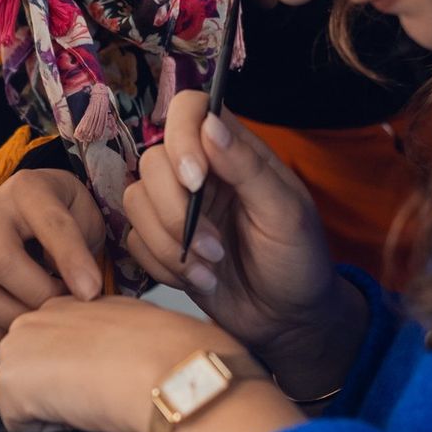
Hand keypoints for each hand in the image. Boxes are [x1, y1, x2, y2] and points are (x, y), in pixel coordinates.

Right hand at [0, 169, 105, 351]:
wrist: (37, 217)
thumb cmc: (68, 217)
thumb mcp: (86, 218)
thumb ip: (82, 247)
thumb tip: (77, 292)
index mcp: (27, 189)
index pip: (50, 225)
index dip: (72, 261)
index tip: (92, 292)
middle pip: (0, 262)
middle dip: (40, 295)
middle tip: (66, 308)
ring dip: (18, 319)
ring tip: (46, 317)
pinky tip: (19, 329)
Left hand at [0, 295, 240, 431]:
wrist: (162, 367)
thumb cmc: (165, 350)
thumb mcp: (135, 325)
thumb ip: (108, 336)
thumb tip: (112, 356)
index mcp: (67, 303)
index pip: (55, 350)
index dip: (78, 373)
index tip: (104, 376)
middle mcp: (34, 317)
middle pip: (34, 373)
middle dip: (58, 389)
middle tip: (98, 388)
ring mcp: (15, 347)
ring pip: (24, 398)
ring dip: (53, 408)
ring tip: (91, 396)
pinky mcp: (8, 381)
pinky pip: (20, 424)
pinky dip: (48, 429)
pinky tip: (79, 409)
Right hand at [122, 93, 367, 396]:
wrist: (288, 321)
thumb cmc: (297, 260)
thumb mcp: (285, 213)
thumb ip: (247, 167)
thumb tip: (210, 123)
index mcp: (233, 151)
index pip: (189, 110)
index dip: (181, 135)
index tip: (196, 180)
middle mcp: (198, 172)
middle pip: (152, 161)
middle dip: (176, 211)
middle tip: (216, 248)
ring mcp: (176, 207)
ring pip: (136, 201)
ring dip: (170, 243)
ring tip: (212, 269)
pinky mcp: (161, 243)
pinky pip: (134, 240)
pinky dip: (163, 265)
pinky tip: (201, 280)